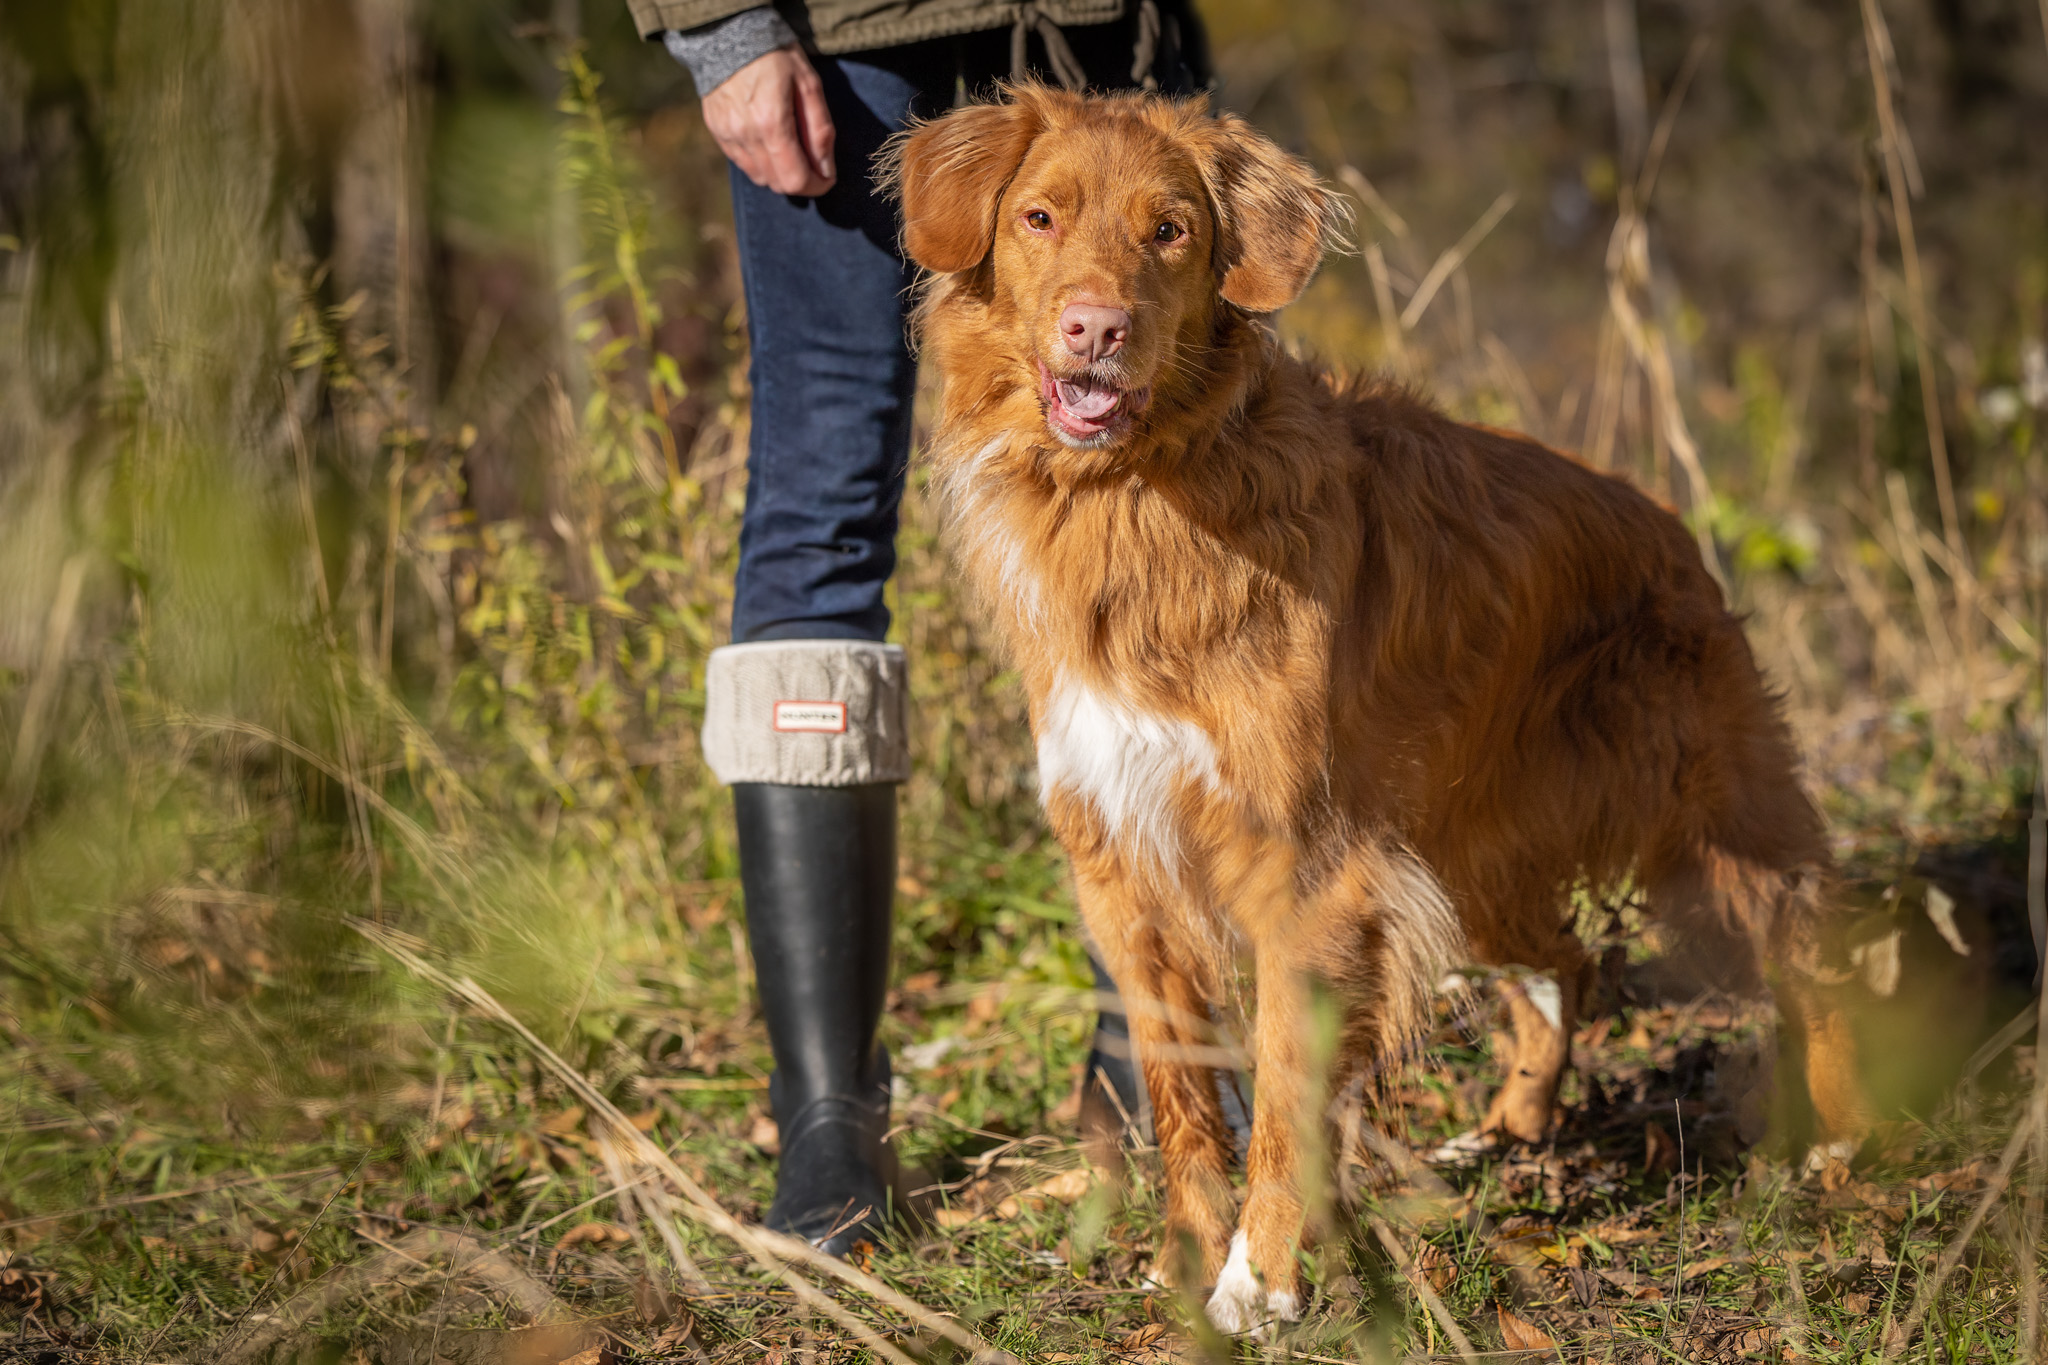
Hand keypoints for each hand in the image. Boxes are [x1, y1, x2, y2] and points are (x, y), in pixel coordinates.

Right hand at [702, 45, 835, 196]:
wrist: (731, 34)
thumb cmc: (777, 55)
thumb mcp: (809, 85)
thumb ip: (820, 130)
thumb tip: (826, 169)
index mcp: (772, 123)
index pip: (795, 179)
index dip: (816, 185)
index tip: (827, 178)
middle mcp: (745, 135)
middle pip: (777, 183)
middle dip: (800, 180)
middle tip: (812, 162)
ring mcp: (727, 135)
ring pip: (759, 177)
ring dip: (779, 172)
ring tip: (790, 148)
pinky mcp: (717, 131)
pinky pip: (742, 163)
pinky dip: (760, 162)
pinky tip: (768, 140)